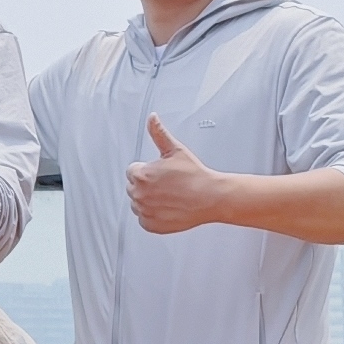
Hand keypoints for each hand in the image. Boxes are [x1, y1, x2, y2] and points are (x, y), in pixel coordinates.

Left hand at [127, 115, 230, 233]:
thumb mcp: (175, 150)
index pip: (132, 171)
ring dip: (149, 200)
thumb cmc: (195, 175)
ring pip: (138, 204)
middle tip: (167, 184)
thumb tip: (152, 118)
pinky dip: (153, 216)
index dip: (147, 170)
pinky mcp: (151, 225)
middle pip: (133, 187)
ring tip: (169, 196)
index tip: (161, 173)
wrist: (211, 197)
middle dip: (146, 185)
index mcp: (140, 175)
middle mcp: (138, 194)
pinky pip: (144, 220)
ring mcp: (144, 211)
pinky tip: (168, 207)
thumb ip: (158, 133)